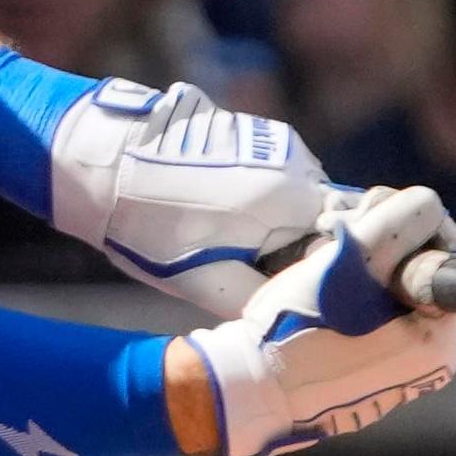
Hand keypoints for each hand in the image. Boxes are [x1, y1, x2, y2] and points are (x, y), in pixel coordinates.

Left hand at [47, 80, 335, 311]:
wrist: (101, 161)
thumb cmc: (149, 227)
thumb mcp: (207, 284)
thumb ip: (264, 303)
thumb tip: (307, 321)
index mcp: (290, 201)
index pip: (355, 238)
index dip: (341, 270)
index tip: (315, 293)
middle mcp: (295, 163)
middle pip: (333, 217)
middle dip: (312, 250)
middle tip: (267, 277)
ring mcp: (276, 142)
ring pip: (306, 198)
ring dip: (288, 226)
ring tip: (235, 245)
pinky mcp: (255, 133)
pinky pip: (281, 177)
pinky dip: (268, 202)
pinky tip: (223, 216)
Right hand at [178, 185, 455, 455]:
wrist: (246, 392)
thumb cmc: (299, 328)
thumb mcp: (353, 262)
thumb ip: (400, 224)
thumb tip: (431, 205)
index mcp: (439, 342)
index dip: (419, 222)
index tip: (374, 215)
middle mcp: (428, 364)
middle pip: (425, 273)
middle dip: (386, 239)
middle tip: (340, 226)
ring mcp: (397, 372)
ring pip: (396, 291)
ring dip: (363, 259)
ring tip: (319, 253)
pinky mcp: (366, 373)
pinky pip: (375, 316)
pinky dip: (352, 290)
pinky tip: (317, 284)